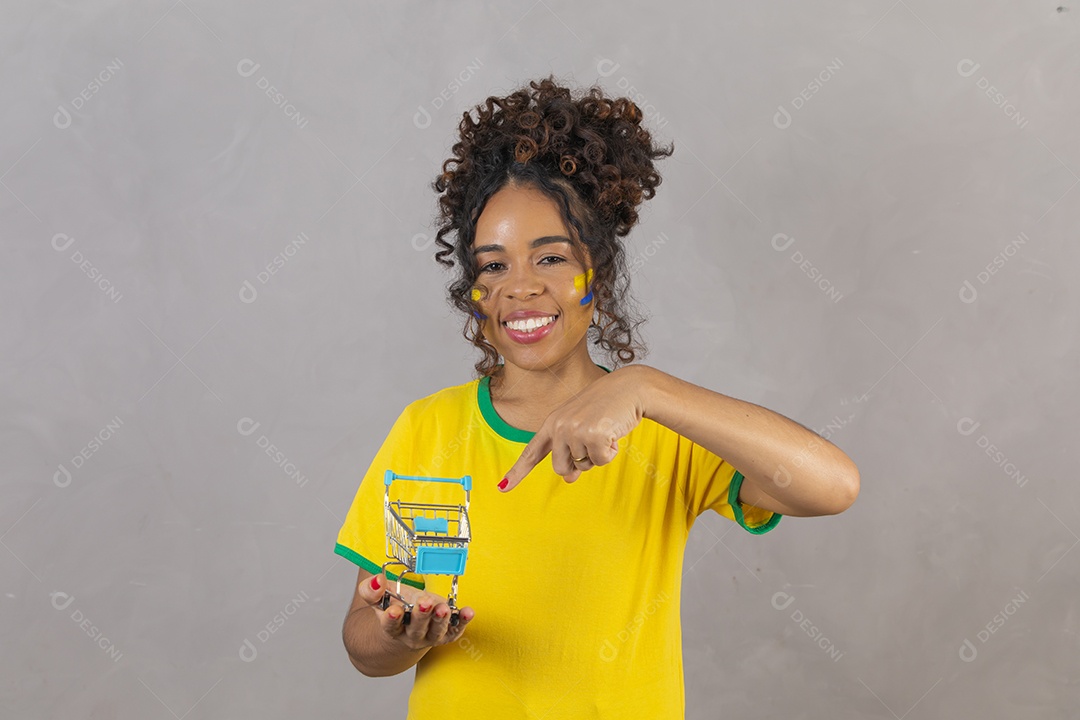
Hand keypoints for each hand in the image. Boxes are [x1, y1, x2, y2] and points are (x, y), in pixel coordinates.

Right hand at [357, 572, 475, 650]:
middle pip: (416, 629)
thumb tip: (377, 580)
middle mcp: (411, 635)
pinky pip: (456, 630)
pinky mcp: (447, 634)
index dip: (392, 618)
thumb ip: (372, 590)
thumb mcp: (381, 597)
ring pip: (436, 631)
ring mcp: (430, 636)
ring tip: (443, 607)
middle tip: (424, 602)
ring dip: (441, 619)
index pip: (391, 625)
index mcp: (392, 627)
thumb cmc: (395, 606)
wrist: (408, 626)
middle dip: (421, 615)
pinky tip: (468, 611)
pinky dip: (462, 621)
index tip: (394, 609)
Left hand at [498, 365, 647, 490]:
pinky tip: (613, 432)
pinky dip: (611, 452)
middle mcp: (558, 426)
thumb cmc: (607, 407)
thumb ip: (571, 451)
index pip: (532, 452)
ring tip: (604, 431)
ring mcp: (574, 430)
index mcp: (552, 423)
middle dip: (578, 464)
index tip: (502, 487)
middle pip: (561, 468)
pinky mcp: (592, 435)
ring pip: (584, 465)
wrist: (629, 388)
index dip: (517, 472)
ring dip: (598, 454)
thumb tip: (569, 479)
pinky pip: (601, 461)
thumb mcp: (583, 428)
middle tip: (593, 443)